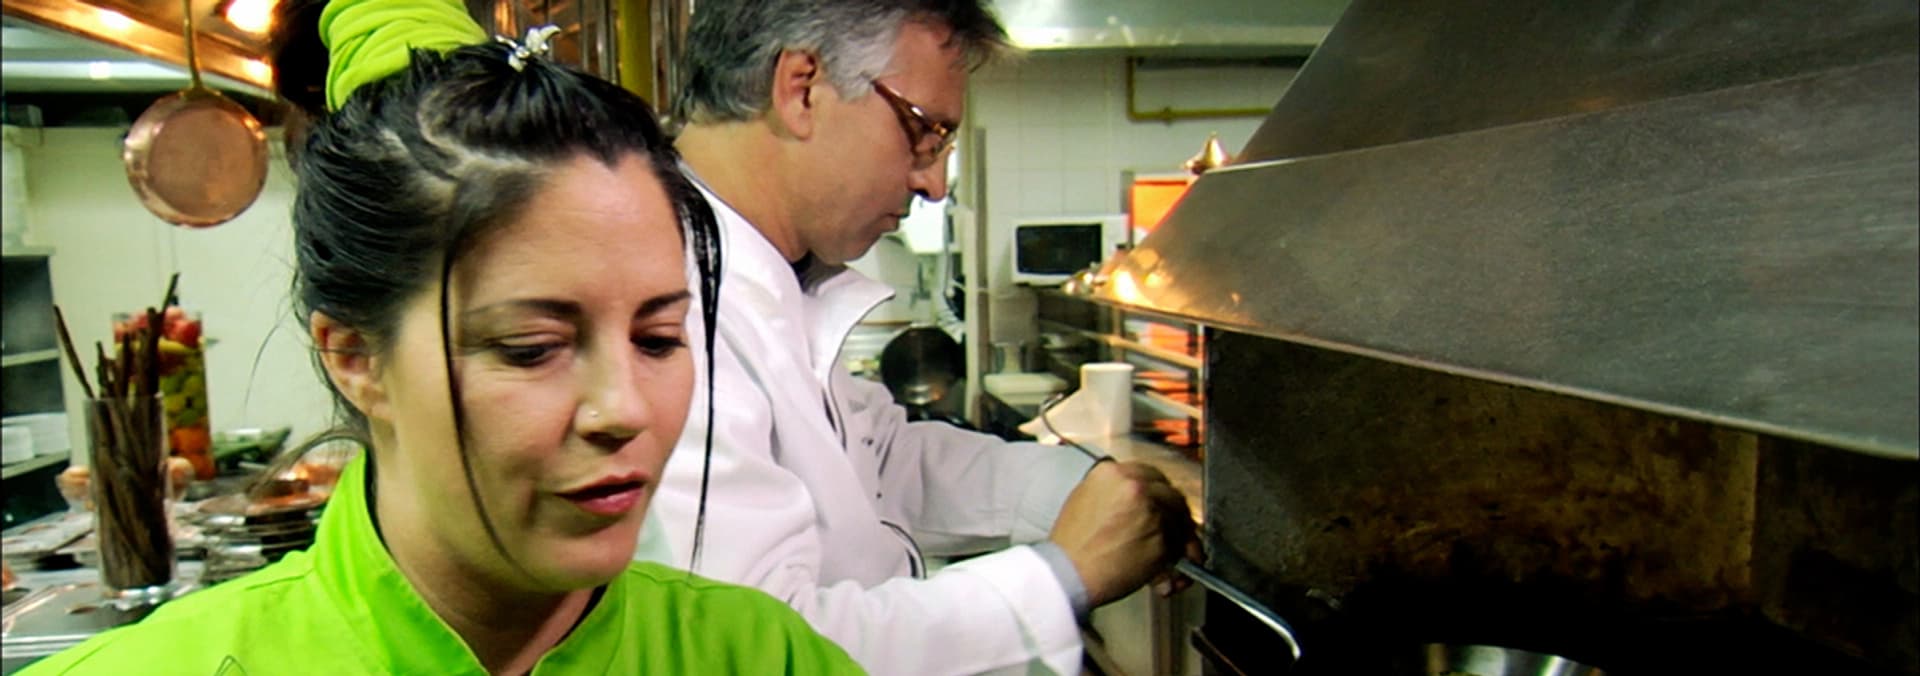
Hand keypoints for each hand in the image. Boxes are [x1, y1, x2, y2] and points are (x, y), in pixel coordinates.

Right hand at [1048, 459, 1195, 606]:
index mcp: (1112, 473)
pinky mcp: (1161, 537)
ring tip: (1169, 555)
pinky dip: (1177, 558)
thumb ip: (1115, 493)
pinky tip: (1165, 569)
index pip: (1151, 474)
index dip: (1159, 492)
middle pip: (1170, 494)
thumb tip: (1141, 501)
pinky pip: (1179, 545)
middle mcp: (1134, 486)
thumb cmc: (1071, 546)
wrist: (1067, 573)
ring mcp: (1150, 510)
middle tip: (1173, 530)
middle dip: (1174, 514)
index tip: (1161, 504)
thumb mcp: (1084, 501)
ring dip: (1178, 537)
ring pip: (1178, 519)